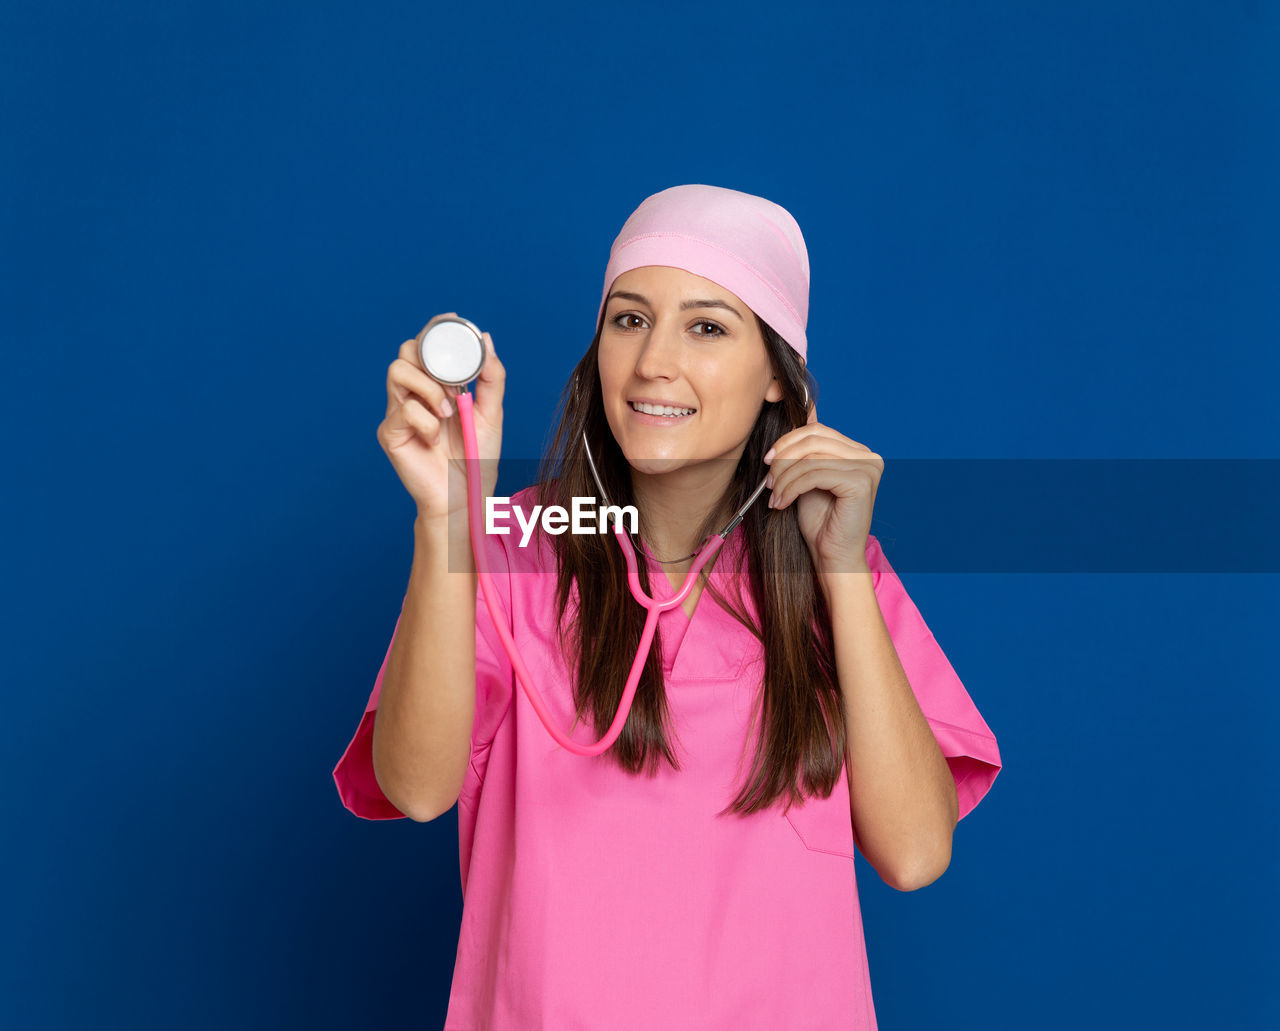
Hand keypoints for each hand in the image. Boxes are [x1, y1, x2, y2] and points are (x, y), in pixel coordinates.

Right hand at [376, 313, 504, 520]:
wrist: (465, 497)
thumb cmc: (476, 458)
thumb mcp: (491, 413)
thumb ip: (491, 377)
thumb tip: (485, 338)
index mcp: (436, 384)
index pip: (426, 344)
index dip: (434, 329)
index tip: (451, 320)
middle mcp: (413, 393)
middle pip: (406, 350)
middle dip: (432, 359)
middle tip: (455, 387)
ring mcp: (398, 411)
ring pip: (398, 371)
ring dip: (428, 388)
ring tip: (447, 412)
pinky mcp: (390, 432)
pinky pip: (403, 409)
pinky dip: (426, 422)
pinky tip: (434, 439)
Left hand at [762, 402, 882, 575]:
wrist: (832, 557)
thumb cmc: (820, 523)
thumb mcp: (807, 479)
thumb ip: (805, 451)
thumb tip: (803, 410)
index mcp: (858, 452)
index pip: (817, 431)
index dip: (788, 442)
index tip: (768, 461)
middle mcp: (868, 456)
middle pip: (814, 439)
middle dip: (783, 458)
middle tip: (768, 481)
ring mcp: (868, 467)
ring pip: (811, 457)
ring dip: (784, 477)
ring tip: (774, 495)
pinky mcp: (861, 482)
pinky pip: (815, 474)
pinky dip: (792, 487)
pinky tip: (782, 503)